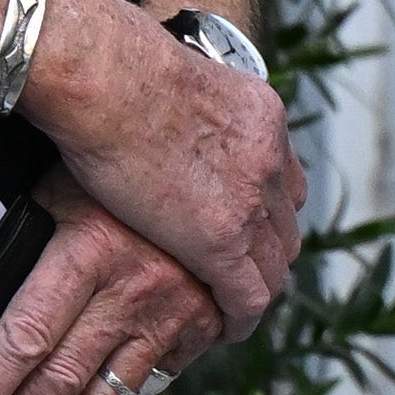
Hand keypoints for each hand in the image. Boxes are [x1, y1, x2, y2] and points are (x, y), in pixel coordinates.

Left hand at [0, 175, 221, 394]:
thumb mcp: (63, 185)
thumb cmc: (119, 163)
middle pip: (58, 381)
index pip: (25, 336)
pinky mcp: (198, 328)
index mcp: (90, 247)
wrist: (220, 155)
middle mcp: (132, 288)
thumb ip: (27, 239)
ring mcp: (170, 313)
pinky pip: (144, 385)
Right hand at [15, 0, 298, 338]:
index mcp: (261, 115)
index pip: (283, 178)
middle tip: (243, 274)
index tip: (246, 229)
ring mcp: (251, 199)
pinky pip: (250, 294)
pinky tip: (227, 328)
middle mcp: (269, 156)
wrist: (108, 74)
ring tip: (234, 307)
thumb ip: (188, 105)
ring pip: (275, 263)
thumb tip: (161, 112)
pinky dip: (242, 316)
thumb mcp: (178, 77)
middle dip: (268, 252)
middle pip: (286, 223)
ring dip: (257, 286)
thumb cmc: (115, 66)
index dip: (266, 212)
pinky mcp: (222, 239)